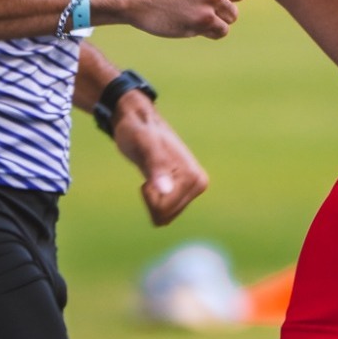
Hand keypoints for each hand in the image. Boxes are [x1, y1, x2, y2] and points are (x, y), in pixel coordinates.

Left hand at [111, 91, 208, 225]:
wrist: (138, 122)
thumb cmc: (138, 131)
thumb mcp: (144, 146)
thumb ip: (156, 166)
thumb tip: (166, 191)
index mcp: (195, 177)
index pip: (164, 210)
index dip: (148, 193)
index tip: (149, 169)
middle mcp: (199, 184)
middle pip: (165, 216)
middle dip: (150, 198)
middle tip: (148, 171)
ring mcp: (192, 189)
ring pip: (164, 216)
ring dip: (150, 198)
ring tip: (151, 173)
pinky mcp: (184, 191)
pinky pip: (164, 212)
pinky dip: (152, 199)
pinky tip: (154, 179)